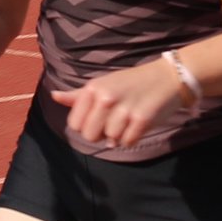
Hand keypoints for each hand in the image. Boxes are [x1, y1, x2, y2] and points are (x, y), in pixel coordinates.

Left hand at [50, 58, 191, 149]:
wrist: (167, 77)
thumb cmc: (131, 82)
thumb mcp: (102, 84)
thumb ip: (78, 95)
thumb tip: (54, 96)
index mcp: (93, 89)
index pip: (75, 124)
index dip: (85, 126)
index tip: (98, 119)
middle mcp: (105, 98)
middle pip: (90, 136)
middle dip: (101, 134)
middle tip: (114, 121)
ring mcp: (124, 109)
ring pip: (110, 141)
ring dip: (119, 135)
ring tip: (128, 120)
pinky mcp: (142, 119)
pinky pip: (127, 142)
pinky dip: (132, 138)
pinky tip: (138, 124)